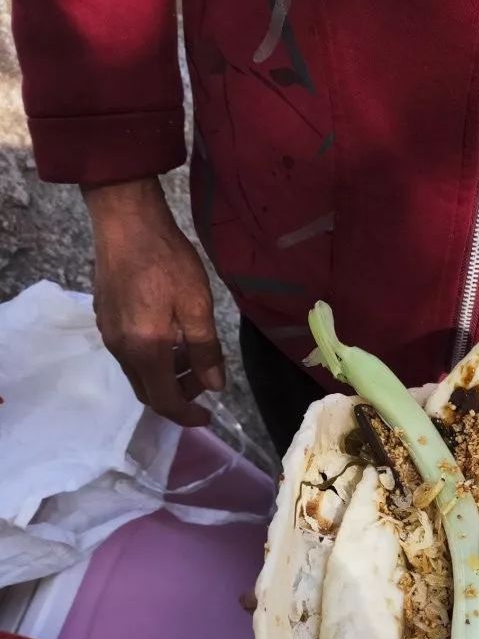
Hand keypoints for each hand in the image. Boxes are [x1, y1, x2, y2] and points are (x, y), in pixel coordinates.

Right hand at [83, 177, 223, 426]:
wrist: (125, 220)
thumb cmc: (166, 260)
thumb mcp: (197, 305)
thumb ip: (205, 350)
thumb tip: (214, 386)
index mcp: (145, 350)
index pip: (165, 401)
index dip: (187, 416)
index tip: (208, 418)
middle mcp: (121, 349)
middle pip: (148, 391)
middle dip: (179, 394)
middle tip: (205, 379)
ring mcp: (109, 333)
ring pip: (138, 373)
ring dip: (166, 375)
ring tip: (192, 355)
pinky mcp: (105, 318)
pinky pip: (129, 353)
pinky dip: (152, 358)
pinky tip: (170, 337)